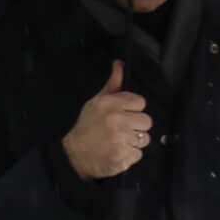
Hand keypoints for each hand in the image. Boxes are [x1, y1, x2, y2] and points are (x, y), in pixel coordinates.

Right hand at [64, 60, 151, 180]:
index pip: (140, 103)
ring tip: (117, 142)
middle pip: (147, 121)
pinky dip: (129, 156)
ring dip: (133, 142)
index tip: (121, 116)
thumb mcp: (96, 102)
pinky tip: (116, 152)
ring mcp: (120, 139)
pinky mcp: (122, 156)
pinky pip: (138, 154)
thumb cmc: (86, 127)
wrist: (72, 156)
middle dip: (136, 127)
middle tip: (120, 131)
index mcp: (111, 104)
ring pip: (144, 138)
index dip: (132, 110)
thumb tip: (119, 63)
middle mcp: (117, 120)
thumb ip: (113, 84)